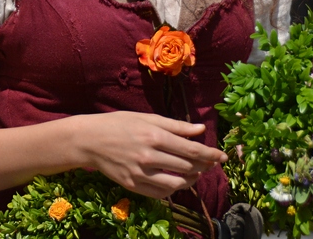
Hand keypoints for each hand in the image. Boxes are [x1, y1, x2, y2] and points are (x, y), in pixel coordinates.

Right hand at [75, 111, 227, 198]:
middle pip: (186, 167)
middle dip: (204, 166)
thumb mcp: (148, 118)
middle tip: (212, 163)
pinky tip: (178, 180)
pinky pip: (161, 193)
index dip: (209, 154)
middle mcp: (149, 157)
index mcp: (154, 136)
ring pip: (176, 183)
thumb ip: (176, 125)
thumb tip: (200, 129)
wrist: (90, 140)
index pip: (190, 150)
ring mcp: (140, 174)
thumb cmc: (120, 123)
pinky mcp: (133, 186)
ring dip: (192, 179)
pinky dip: (174, 188)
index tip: (222, 156)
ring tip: (197, 172)